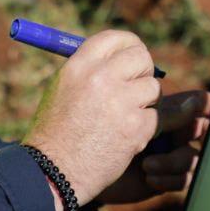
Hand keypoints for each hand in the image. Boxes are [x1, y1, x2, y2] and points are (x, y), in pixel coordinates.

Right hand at [24, 31, 160, 210]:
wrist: (53, 172)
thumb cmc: (55, 132)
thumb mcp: (62, 89)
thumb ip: (90, 70)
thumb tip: (120, 56)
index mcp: (80, 65)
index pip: (115, 38)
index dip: (129, 45)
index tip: (134, 55)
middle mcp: (101, 78)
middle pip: (141, 57)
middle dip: (143, 71)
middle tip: (137, 86)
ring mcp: (121, 102)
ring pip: (154, 88)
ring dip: (146, 102)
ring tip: (127, 116)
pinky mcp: (136, 127)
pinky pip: (156, 117)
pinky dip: (147, 127)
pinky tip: (128, 137)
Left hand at [98, 90, 209, 203]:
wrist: (77, 168)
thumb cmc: (93, 131)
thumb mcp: (120, 109)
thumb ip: (151, 97)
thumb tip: (187, 95)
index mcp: (164, 108)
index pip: (197, 101)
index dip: (209, 103)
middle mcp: (172, 130)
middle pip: (204, 128)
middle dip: (198, 130)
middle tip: (192, 132)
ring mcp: (171, 155)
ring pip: (194, 155)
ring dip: (174, 159)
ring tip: (148, 164)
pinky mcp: (167, 178)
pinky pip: (185, 178)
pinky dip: (169, 177)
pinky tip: (149, 176)